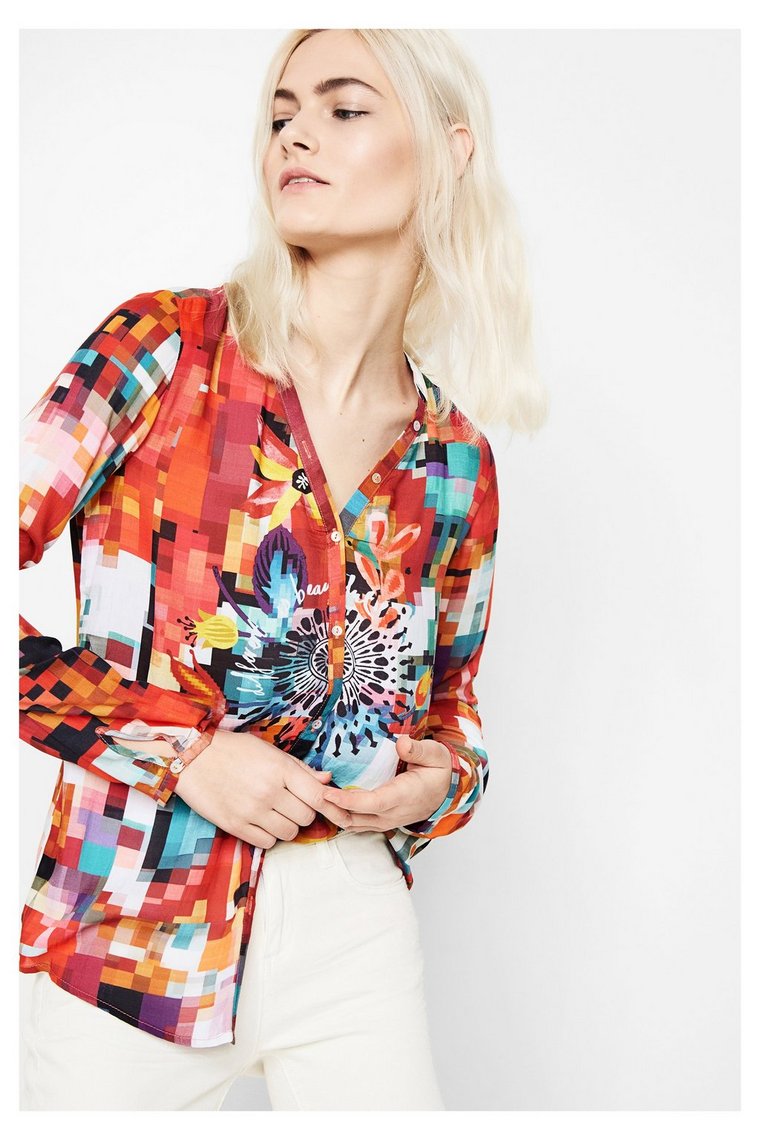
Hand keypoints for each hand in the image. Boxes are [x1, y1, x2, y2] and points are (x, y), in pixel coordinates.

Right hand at [174, 729, 352, 846]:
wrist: (192, 757)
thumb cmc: (233, 750)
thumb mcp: (269, 750)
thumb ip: (299, 768)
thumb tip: (327, 780)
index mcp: (280, 769)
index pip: (317, 796)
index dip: (332, 807)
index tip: (339, 814)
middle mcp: (268, 792)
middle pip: (306, 818)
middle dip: (304, 813)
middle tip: (292, 803)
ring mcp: (251, 811)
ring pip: (289, 833)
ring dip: (287, 826)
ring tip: (275, 812)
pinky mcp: (235, 826)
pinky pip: (267, 843)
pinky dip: (269, 836)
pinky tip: (261, 821)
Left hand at [321, 736, 452, 832]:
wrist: (447, 791)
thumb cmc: (439, 771)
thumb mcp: (435, 754)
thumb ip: (418, 749)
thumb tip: (401, 743)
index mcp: (404, 796)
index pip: (372, 803)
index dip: (348, 801)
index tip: (328, 794)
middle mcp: (394, 813)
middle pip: (357, 818)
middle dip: (332, 809)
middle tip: (310, 793)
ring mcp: (387, 821)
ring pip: (354, 825)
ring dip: (334, 815)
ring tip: (315, 799)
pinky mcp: (383, 822)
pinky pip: (358, 825)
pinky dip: (342, 816)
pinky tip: (329, 805)